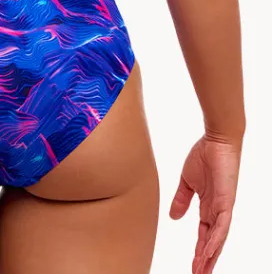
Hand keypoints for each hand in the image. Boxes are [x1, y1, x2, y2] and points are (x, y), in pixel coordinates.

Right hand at [169, 134, 240, 272]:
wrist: (216, 140)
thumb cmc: (204, 155)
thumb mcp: (187, 181)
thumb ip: (181, 199)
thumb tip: (173, 217)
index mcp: (208, 206)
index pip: (204, 235)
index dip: (199, 252)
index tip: (193, 267)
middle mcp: (218, 211)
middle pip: (212, 242)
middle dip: (205, 261)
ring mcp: (223, 207)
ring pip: (218, 239)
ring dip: (210, 256)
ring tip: (202, 271)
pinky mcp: (227, 201)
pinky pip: (222, 226)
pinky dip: (216, 241)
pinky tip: (209, 253)